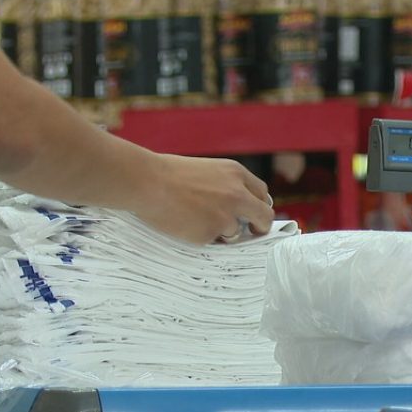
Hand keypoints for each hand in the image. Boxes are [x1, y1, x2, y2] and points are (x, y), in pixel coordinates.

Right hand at [135, 154, 274, 245]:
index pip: (262, 193)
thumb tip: (237, 205)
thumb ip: (226, 185)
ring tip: (196, 220)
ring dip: (223, 232)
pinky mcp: (211, 233)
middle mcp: (237, 194)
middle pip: (264, 216)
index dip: (258, 205)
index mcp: (236, 173)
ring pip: (236, 232)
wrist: (147, 181)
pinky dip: (202, 237)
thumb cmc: (168, 173)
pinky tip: (185, 224)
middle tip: (252, 233)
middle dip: (260, 227)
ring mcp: (226, 216)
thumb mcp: (207, 170)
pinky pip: (212, 240)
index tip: (253, 215)